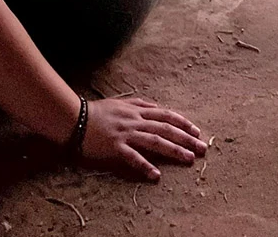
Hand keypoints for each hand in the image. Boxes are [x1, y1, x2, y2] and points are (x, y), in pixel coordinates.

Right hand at [83, 97, 206, 180]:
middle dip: (186, 138)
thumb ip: (139, 105)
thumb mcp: (121, 102)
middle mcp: (135, 121)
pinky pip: (132, 158)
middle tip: (202, 148)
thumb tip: (155, 107)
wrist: (75, 118)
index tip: (196, 130)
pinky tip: (156, 175)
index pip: (165, 115)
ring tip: (189, 159)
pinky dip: (145, 166)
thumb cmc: (98, 111)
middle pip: (165, 128)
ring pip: (155, 141)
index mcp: (136, 110)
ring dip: (173, 150)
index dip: (182, 122)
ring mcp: (126, 134)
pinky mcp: (115, 147)